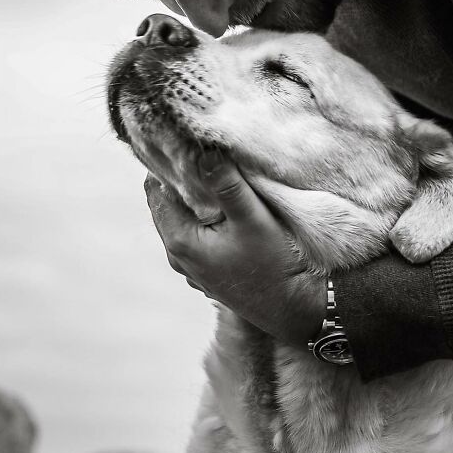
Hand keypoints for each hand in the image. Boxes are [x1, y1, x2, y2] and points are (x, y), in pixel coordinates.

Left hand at [144, 150, 326, 347]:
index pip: (156, 188)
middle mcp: (178, 256)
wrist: (297, 310)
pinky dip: (205, 219)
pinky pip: (197, 236)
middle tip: (204, 153)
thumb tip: (202, 149)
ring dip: (195, 199)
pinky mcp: (208, 273)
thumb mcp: (252, 218)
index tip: (189, 142)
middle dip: (183, 179)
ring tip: (217, 177)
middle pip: (167, 204)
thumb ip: (226, 184)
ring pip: (182, 220)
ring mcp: (192, 268)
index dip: (169, 163)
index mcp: (179, 240)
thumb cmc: (276, 265)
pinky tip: (226, 209)